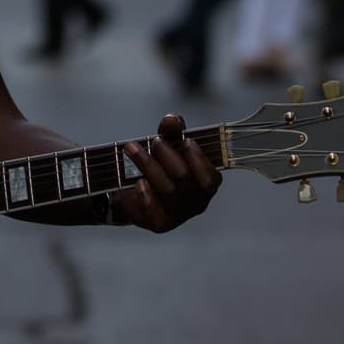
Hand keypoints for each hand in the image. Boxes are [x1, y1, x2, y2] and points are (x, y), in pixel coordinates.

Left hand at [114, 114, 219, 232]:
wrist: (133, 194)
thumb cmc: (158, 169)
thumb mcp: (167, 146)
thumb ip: (172, 132)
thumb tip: (172, 119)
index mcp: (206, 185)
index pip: (211, 177)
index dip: (198, 159)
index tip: (185, 141)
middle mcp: (197, 202)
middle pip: (184, 176)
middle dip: (167, 154)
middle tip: (154, 141)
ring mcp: (179, 215)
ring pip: (166, 188)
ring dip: (147, 164)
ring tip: (132, 149)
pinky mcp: (160, 223)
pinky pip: (153, 208)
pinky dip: (145, 193)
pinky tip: (138, 181)